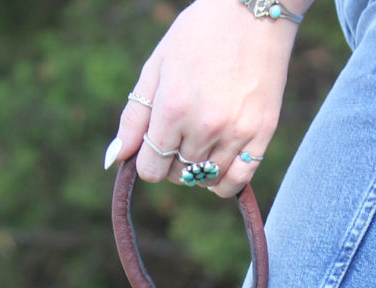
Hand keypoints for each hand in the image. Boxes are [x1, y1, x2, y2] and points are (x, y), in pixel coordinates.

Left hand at [104, 0, 303, 197]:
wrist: (253, 10)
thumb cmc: (199, 34)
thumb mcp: (157, 67)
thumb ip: (134, 116)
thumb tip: (113, 159)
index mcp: (172, 108)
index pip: (150, 167)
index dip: (147, 161)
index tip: (154, 146)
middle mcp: (204, 126)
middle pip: (177, 174)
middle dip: (172, 161)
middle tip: (180, 134)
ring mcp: (236, 132)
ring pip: (205, 180)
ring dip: (197, 170)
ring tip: (200, 143)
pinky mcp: (262, 134)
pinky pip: (238, 180)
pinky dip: (224, 182)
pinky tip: (218, 164)